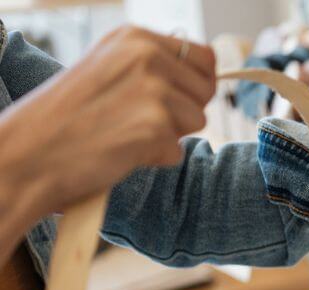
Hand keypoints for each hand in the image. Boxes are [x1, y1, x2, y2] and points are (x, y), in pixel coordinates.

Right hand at [0, 26, 214, 230]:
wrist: (28, 152)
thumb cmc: (65, 116)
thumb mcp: (106, 69)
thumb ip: (150, 66)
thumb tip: (205, 74)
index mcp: (135, 38)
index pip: (203, 56)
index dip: (196, 83)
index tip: (176, 97)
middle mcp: (147, 57)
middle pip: (205, 91)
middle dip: (183, 112)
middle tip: (139, 120)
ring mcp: (153, 90)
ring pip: (197, 121)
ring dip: (168, 136)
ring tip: (125, 134)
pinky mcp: (155, 127)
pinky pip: (178, 151)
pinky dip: (155, 159)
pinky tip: (121, 152)